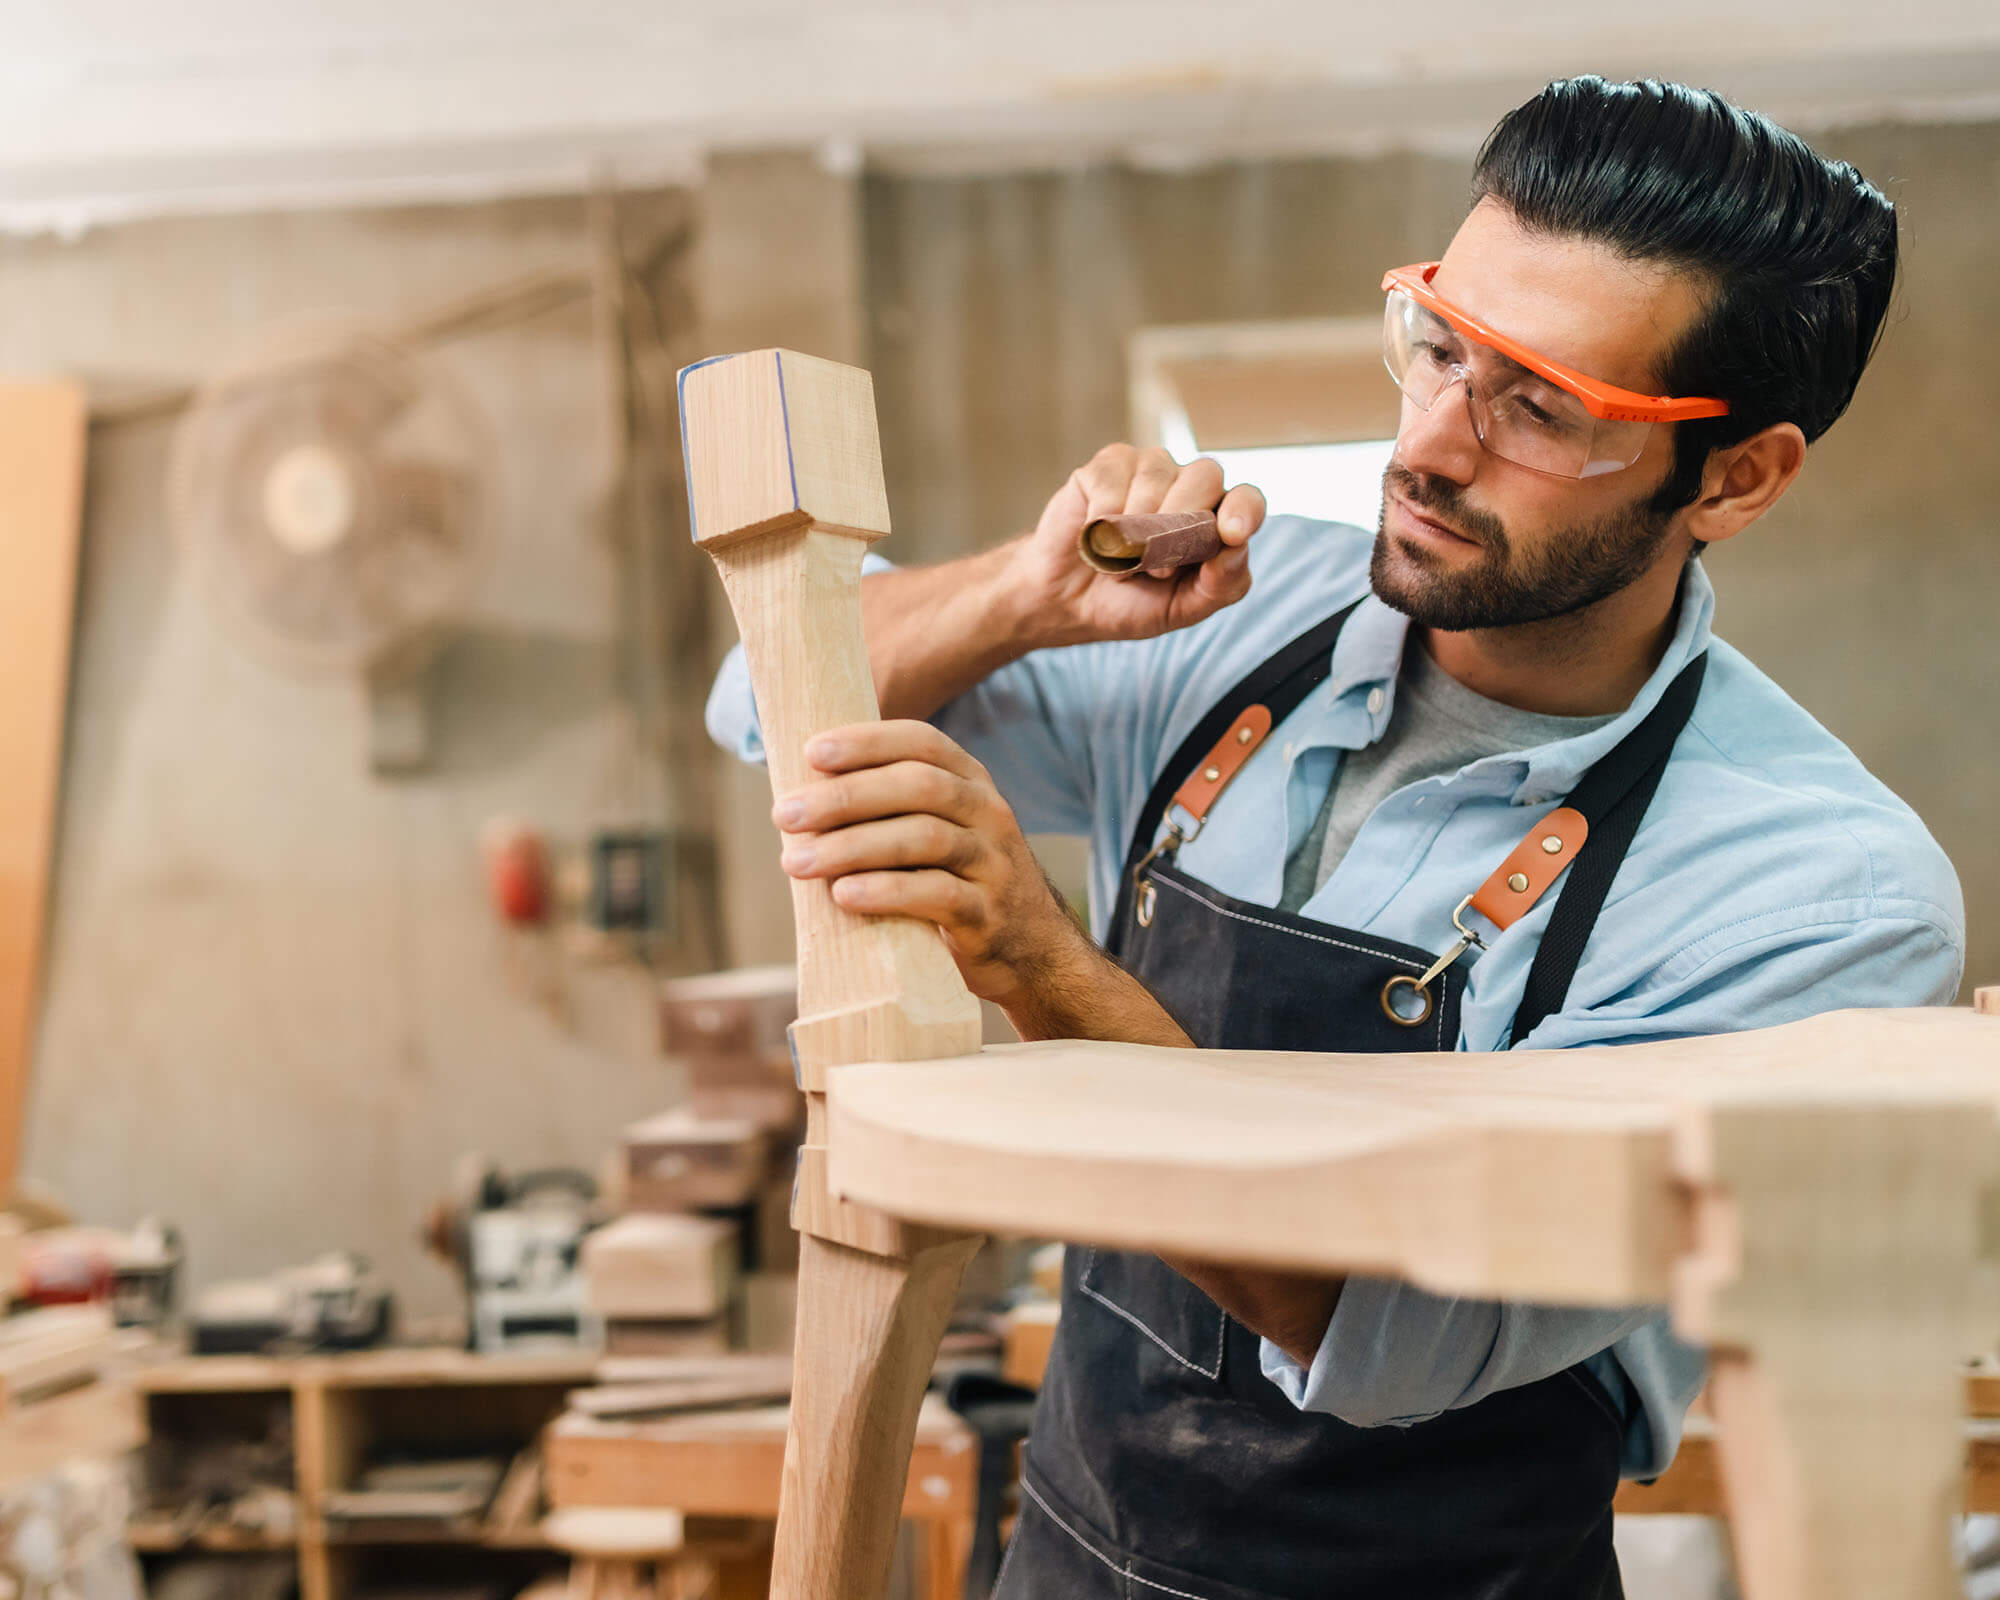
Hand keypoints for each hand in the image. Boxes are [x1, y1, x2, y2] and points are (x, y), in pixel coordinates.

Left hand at [772, 720, 1088, 1005]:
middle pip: (918, 787)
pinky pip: (937, 895)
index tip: (811, 752)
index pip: (922, 742)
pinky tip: (843, 896)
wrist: (1030, 951)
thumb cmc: (958, 882)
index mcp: (971, 782)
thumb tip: (799, 790)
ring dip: (851, 846)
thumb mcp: (939, 831)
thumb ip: (891, 807)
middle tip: (784, 813)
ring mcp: (993, 863)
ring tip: (796, 861)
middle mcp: (988, 813)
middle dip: (845, 796)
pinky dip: (885, 892)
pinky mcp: (987, 915)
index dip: (867, 742)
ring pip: (924, 838)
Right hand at [1008, 444, 1266, 647]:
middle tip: (1156, 568)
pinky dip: (1102, 517)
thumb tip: (1237, 548)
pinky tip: (1093, 537)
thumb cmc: (1132, 603)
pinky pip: (1113, 477)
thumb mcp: (1182, 609)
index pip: (1247, 500)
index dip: (1244, 510)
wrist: (1068, 603)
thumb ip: (1221, 585)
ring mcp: (1149, 469)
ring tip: (1119, 560)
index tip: (1232, 533)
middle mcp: (1189, 486)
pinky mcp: (1108, 465)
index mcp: (1215, 520)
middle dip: (1180, 521)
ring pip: (1157, 474)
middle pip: (1206, 475)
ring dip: (1135, 527)